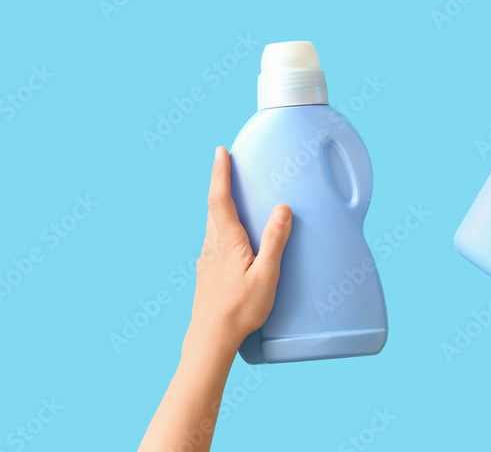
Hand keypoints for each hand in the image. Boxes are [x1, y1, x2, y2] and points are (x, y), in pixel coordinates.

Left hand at [190, 146, 292, 351]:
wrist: (210, 339)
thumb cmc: (240, 309)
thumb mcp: (266, 274)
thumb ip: (275, 240)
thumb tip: (282, 208)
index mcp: (227, 241)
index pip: (220, 198)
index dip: (220, 173)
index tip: (220, 152)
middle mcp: (213, 245)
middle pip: (213, 206)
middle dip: (219, 182)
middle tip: (226, 163)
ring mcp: (207, 259)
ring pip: (212, 223)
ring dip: (220, 203)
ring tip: (230, 193)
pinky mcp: (208, 271)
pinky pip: (214, 238)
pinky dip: (221, 224)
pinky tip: (230, 234)